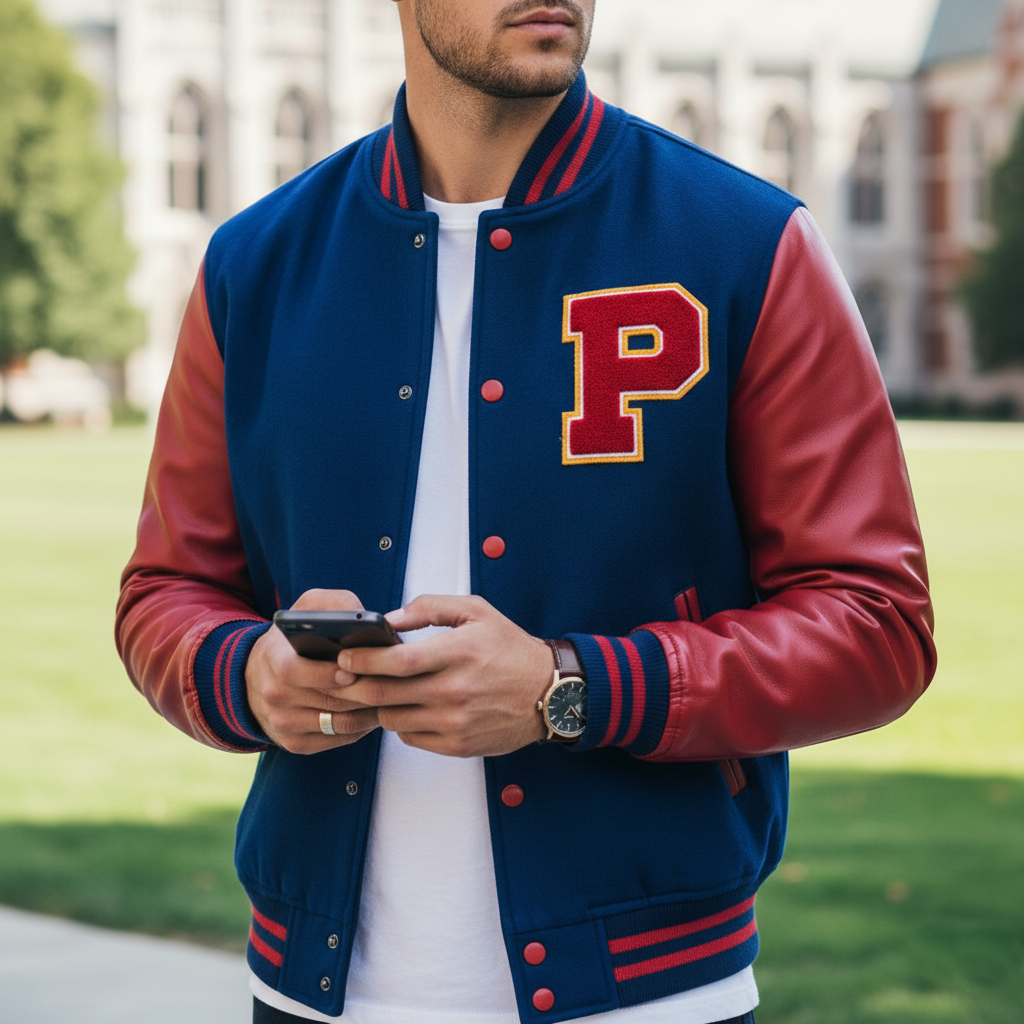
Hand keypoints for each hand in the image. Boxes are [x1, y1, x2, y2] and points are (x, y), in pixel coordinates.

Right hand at [246, 589, 379, 753]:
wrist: (258, 676)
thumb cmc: (293, 639)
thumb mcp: (306, 609)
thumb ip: (332, 605)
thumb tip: (362, 616)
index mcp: (272, 659)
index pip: (294, 671)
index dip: (327, 673)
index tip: (354, 670)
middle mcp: (273, 695)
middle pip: (328, 701)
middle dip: (364, 691)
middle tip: (393, 682)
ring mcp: (282, 723)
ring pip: (340, 723)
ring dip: (371, 710)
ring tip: (392, 695)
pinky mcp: (295, 743)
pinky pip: (339, 739)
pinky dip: (363, 727)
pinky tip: (376, 710)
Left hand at [337, 595, 553, 757]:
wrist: (549, 692)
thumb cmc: (510, 649)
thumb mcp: (476, 611)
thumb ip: (430, 607)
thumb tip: (390, 619)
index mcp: (458, 653)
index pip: (397, 661)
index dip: (363, 659)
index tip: (345, 656)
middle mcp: (455, 690)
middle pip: (386, 693)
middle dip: (355, 685)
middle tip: (343, 677)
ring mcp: (455, 722)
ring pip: (393, 719)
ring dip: (378, 704)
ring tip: (378, 690)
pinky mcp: (458, 745)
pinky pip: (410, 738)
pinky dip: (401, 723)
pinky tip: (408, 707)